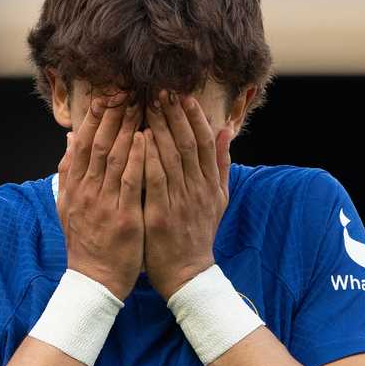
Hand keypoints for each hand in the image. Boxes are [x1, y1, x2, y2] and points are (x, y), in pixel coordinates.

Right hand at [57, 93, 145, 298]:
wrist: (95, 280)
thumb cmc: (86, 241)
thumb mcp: (68, 204)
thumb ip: (68, 170)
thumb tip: (68, 138)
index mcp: (74, 185)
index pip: (83, 142)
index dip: (95, 115)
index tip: (107, 93)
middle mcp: (86, 191)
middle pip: (98, 143)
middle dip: (112, 114)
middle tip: (126, 89)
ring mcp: (104, 204)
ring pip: (114, 158)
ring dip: (126, 128)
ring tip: (138, 103)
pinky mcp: (123, 217)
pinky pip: (130, 183)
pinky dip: (137, 158)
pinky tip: (145, 138)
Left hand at [143, 90, 231, 298]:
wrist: (188, 274)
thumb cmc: (197, 234)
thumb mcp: (218, 199)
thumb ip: (221, 165)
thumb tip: (224, 131)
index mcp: (210, 184)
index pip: (204, 142)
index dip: (194, 116)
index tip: (182, 95)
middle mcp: (198, 189)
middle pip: (187, 143)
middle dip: (173, 115)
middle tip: (160, 91)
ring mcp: (180, 202)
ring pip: (171, 157)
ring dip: (159, 128)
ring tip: (147, 105)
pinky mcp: (160, 215)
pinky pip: (154, 181)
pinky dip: (148, 158)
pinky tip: (139, 138)